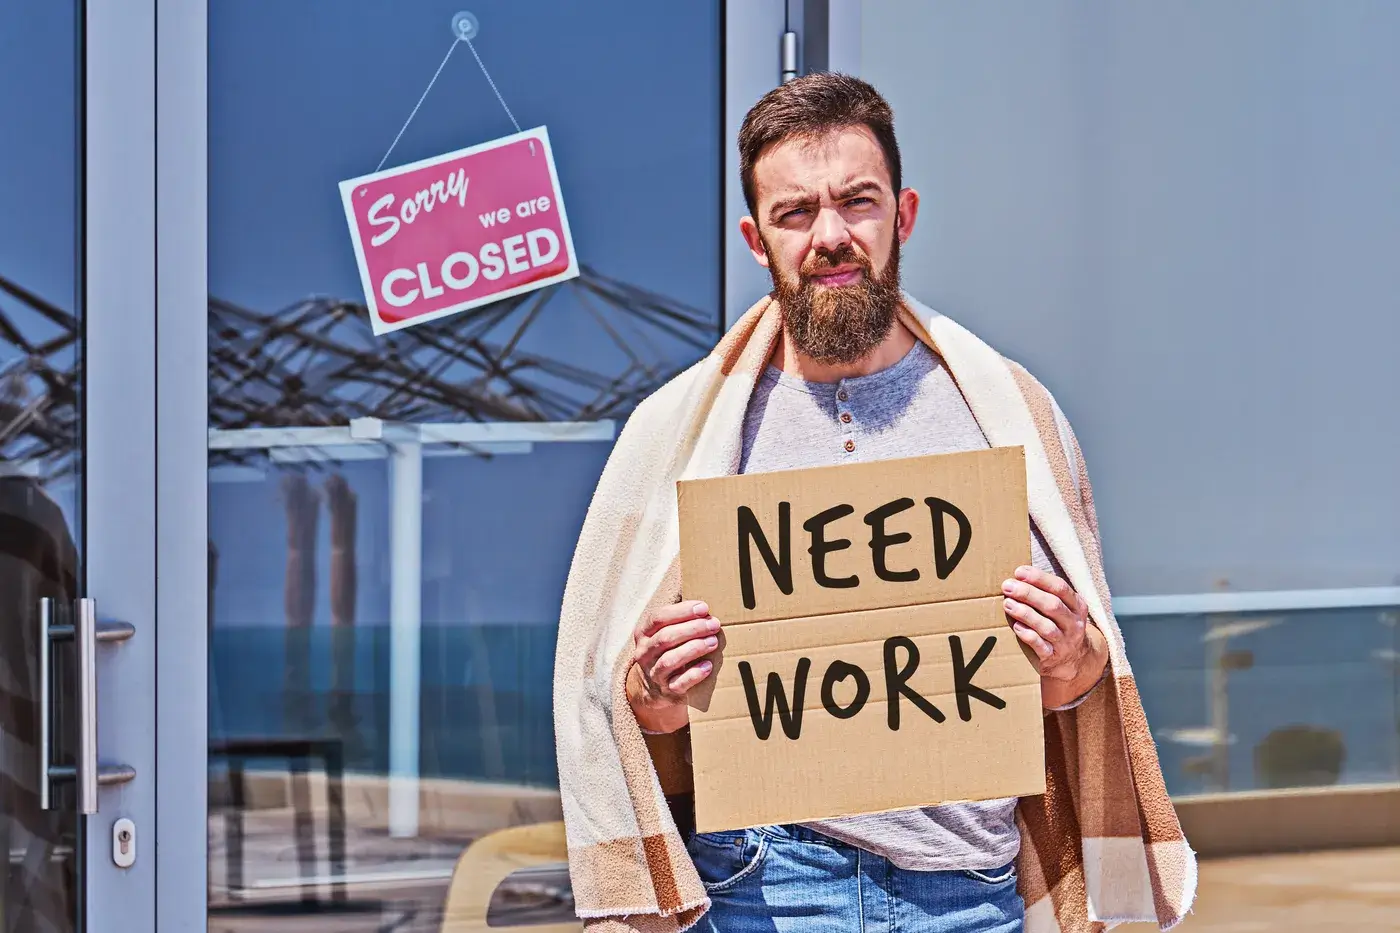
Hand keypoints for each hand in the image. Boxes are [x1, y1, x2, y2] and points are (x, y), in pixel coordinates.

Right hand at [626, 600, 720, 733]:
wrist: (653, 687)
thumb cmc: (667, 650)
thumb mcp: (664, 632)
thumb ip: (679, 619)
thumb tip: (705, 608)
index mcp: (643, 633)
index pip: (658, 618)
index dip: (681, 611)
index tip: (704, 607)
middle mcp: (644, 653)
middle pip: (665, 638)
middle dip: (692, 629)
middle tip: (714, 624)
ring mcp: (654, 673)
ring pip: (670, 660)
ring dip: (694, 649)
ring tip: (713, 642)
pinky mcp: (667, 691)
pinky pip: (679, 683)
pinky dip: (694, 674)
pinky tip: (708, 666)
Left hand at [1002, 566, 1106, 707]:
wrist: (1074, 659)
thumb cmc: (1059, 625)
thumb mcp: (1062, 608)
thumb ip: (1044, 594)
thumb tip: (1017, 579)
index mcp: (1077, 606)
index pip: (1060, 588)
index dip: (1039, 578)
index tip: (1019, 572)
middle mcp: (1074, 623)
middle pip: (1053, 605)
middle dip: (1028, 594)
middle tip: (1008, 586)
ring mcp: (1065, 641)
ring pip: (1047, 626)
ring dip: (1025, 614)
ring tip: (1007, 604)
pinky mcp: (1053, 656)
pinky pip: (1041, 646)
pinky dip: (1028, 635)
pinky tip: (1016, 626)